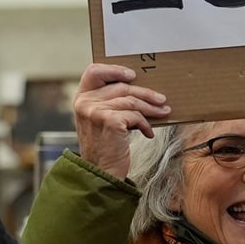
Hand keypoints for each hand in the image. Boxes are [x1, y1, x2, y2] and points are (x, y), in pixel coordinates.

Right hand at [73, 62, 169, 179]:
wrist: (101, 173)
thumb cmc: (105, 147)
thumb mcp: (101, 121)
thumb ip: (109, 103)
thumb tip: (139, 90)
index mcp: (81, 99)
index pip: (94, 72)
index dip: (114, 70)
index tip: (132, 75)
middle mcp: (85, 102)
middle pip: (121, 87)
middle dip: (145, 93)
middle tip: (161, 100)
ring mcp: (95, 111)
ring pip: (131, 101)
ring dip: (151, 108)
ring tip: (163, 112)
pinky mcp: (109, 120)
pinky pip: (135, 115)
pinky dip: (145, 124)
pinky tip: (148, 133)